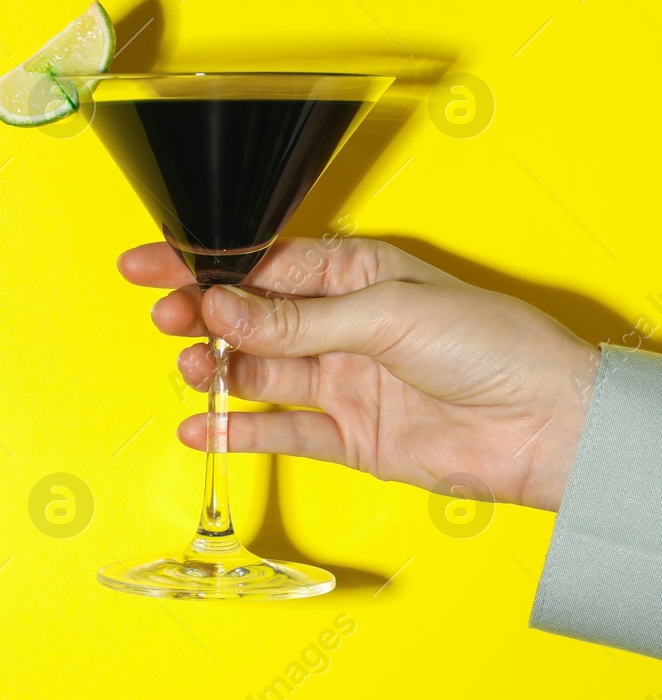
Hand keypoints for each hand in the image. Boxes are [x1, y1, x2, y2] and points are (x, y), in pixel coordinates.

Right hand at [119, 237, 599, 510]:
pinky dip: (238, 429)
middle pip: (250, 318)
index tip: (154, 266)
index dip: (206, 265)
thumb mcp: (386, 314)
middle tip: (165, 318)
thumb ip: (295, 321)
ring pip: (258, 371)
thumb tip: (222, 309)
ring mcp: (340, 380)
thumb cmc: (491, 346)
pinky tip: (202, 426)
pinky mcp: (346, 435)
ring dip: (216, 369)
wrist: (546, 426)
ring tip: (189, 369)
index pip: (263, 264)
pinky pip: (280, 429)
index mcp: (353, 273)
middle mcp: (340, 324)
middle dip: (201, 315)